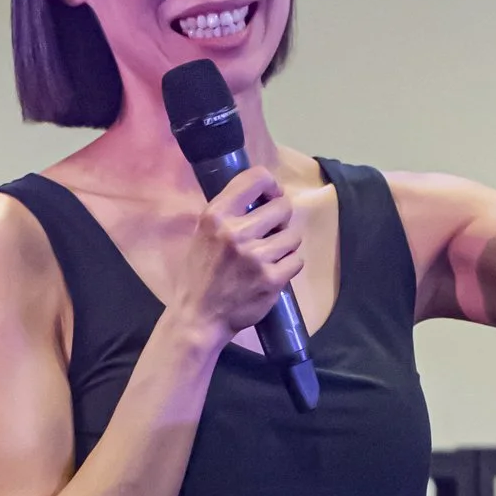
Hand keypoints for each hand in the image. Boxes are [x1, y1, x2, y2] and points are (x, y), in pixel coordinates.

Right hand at [169, 169, 304, 345]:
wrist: (198, 317)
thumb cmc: (200, 274)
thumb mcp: (203, 233)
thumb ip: (229, 212)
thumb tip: (264, 195)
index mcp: (216, 215)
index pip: (255, 178)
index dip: (270, 185)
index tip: (271, 196)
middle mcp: (235, 232)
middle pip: (283, 207)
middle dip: (281, 219)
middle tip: (271, 232)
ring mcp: (255, 257)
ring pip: (293, 235)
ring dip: (286, 244)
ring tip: (270, 254)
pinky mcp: (271, 279)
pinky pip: (296, 260)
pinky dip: (289, 266)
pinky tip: (273, 271)